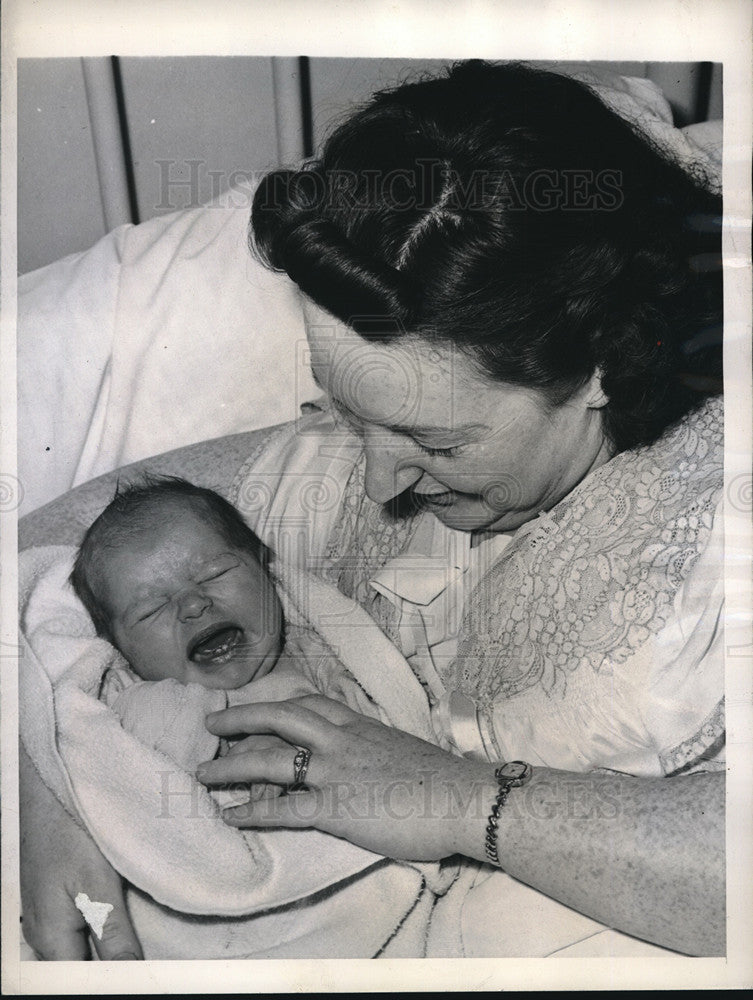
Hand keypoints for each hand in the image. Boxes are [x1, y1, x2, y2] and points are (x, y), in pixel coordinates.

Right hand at [20, 746, 142, 960]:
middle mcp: (44, 933)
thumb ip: (114, 934)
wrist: (47, 786)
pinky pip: (80, 923)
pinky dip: (103, 922)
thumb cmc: (68, 830)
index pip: (85, 979)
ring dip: (111, 942)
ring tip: (144, 931)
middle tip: (154, 952)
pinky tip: (125, 911)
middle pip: (83, 965)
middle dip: (116, 962)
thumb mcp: (97, 883)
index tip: (148, 970)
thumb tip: (131, 975)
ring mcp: (47, 914)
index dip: (118, 978)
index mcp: (52, 938)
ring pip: (82, 944)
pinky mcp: (56, 894)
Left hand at [197, 696, 497, 861]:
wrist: (465, 798)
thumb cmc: (442, 779)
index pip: (309, 704)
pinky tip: (231, 816)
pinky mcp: (338, 808)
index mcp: (359, 725)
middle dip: (241, 719)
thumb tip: (363, 758)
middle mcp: (341, 741)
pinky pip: (286, 810)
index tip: (256, 708)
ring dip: (232, 765)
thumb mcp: (401, 748)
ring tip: (203, 773)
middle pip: (280, 718)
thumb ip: (373, 748)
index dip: (277, 706)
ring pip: (272, 761)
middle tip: (211, 724)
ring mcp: (336, 773)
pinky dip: (254, 812)